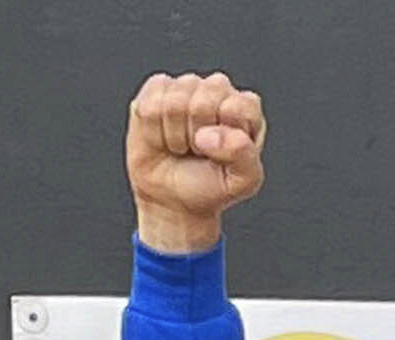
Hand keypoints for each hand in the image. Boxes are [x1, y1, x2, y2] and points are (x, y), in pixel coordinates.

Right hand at [126, 71, 265, 254]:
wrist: (173, 199)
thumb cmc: (210, 185)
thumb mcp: (241, 181)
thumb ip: (244, 156)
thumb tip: (211, 134)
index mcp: (245, 108)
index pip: (236, 108)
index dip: (223, 138)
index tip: (220, 155)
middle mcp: (217, 90)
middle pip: (203, 103)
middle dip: (196, 138)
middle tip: (198, 151)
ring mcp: (186, 85)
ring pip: (174, 104)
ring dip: (174, 136)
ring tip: (181, 146)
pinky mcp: (156, 89)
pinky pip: (150, 106)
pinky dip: (153, 131)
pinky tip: (162, 136)